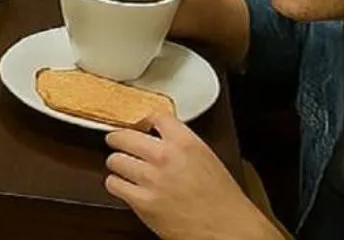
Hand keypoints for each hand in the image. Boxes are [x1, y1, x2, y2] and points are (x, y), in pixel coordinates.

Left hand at [105, 113, 273, 239]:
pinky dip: (117, 185)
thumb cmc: (223, 200)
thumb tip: (157, 134)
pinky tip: (126, 187)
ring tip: (125, 169)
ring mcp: (151, 179)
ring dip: (118, 164)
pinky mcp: (143, 202)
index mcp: (185, 142)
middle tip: (118, 143)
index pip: (154, 115)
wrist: (230, 232)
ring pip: (114, 160)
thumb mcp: (206, 158)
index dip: (145, 122)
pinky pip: (113, 184)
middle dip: (119, 140)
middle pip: (123, 135)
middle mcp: (165, 156)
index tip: (141, 126)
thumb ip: (181, 142)